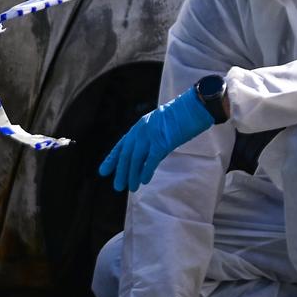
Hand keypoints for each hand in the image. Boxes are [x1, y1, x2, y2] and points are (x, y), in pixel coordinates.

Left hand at [99, 86, 215, 191]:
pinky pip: (151, 160)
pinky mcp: (162, 142)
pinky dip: (146, 171)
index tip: (104, 171)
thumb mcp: (158, 126)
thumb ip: (151, 141)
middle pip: (126, 155)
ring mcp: (150, 136)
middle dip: (121, 171)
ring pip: (136, 159)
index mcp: (139, 126)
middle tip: (118, 186)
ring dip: (132, 175)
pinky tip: (144, 181)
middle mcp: (141, 131)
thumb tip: (146, 160)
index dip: (112, 159)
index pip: (121, 145)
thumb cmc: (180, 117)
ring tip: (131, 188)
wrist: (192, 108)